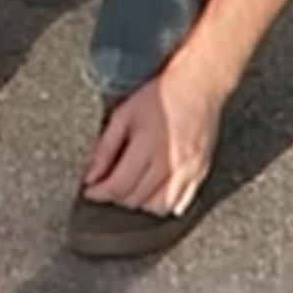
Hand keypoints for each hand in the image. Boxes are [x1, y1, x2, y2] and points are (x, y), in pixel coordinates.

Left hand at [81, 60, 227, 217]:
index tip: (91, 191)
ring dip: (140, 204)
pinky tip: (153, 192)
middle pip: (137, 199)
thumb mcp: (123, 115)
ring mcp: (189, 170)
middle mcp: (171, 162)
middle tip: (107, 187)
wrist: (198, 84)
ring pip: (159, 207)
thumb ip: (105, 148)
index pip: (119, 186)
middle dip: (116, 197)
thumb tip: (91, 175)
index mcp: (148, 146)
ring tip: (130, 189)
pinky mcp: (201, 172)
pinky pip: (181, 204)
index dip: (100, 193)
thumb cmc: (162, 95)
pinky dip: (164, 205)